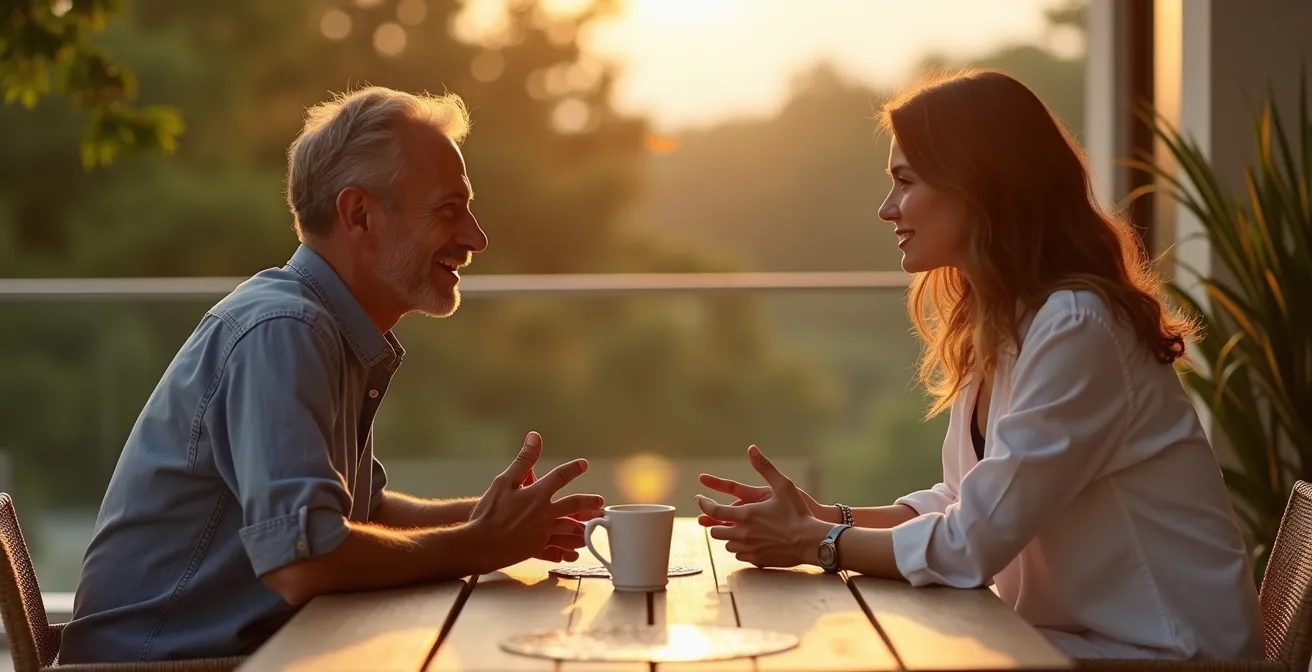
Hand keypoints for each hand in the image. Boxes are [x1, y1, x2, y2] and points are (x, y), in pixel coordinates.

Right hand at [469, 432, 605, 569]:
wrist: (480, 544)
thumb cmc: (489, 512)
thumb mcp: (504, 481)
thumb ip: (523, 460)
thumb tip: (535, 438)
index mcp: (538, 495)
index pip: (560, 477)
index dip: (572, 469)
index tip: (583, 465)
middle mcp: (545, 514)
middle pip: (573, 506)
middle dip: (589, 503)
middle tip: (600, 503)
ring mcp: (543, 533)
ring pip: (570, 530)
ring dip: (584, 528)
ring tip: (593, 528)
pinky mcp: (536, 548)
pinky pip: (558, 549)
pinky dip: (567, 551)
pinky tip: (574, 554)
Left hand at [695, 445, 830, 568]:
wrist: (812, 542)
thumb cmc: (799, 513)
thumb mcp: (784, 485)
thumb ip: (765, 467)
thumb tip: (752, 449)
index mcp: (746, 515)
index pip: (714, 511)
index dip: (704, 505)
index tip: (700, 500)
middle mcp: (743, 533)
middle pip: (716, 531)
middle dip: (715, 522)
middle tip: (719, 516)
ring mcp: (749, 549)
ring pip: (726, 544)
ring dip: (728, 535)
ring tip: (735, 528)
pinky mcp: (757, 560)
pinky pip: (739, 555)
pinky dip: (740, 547)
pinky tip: (748, 541)